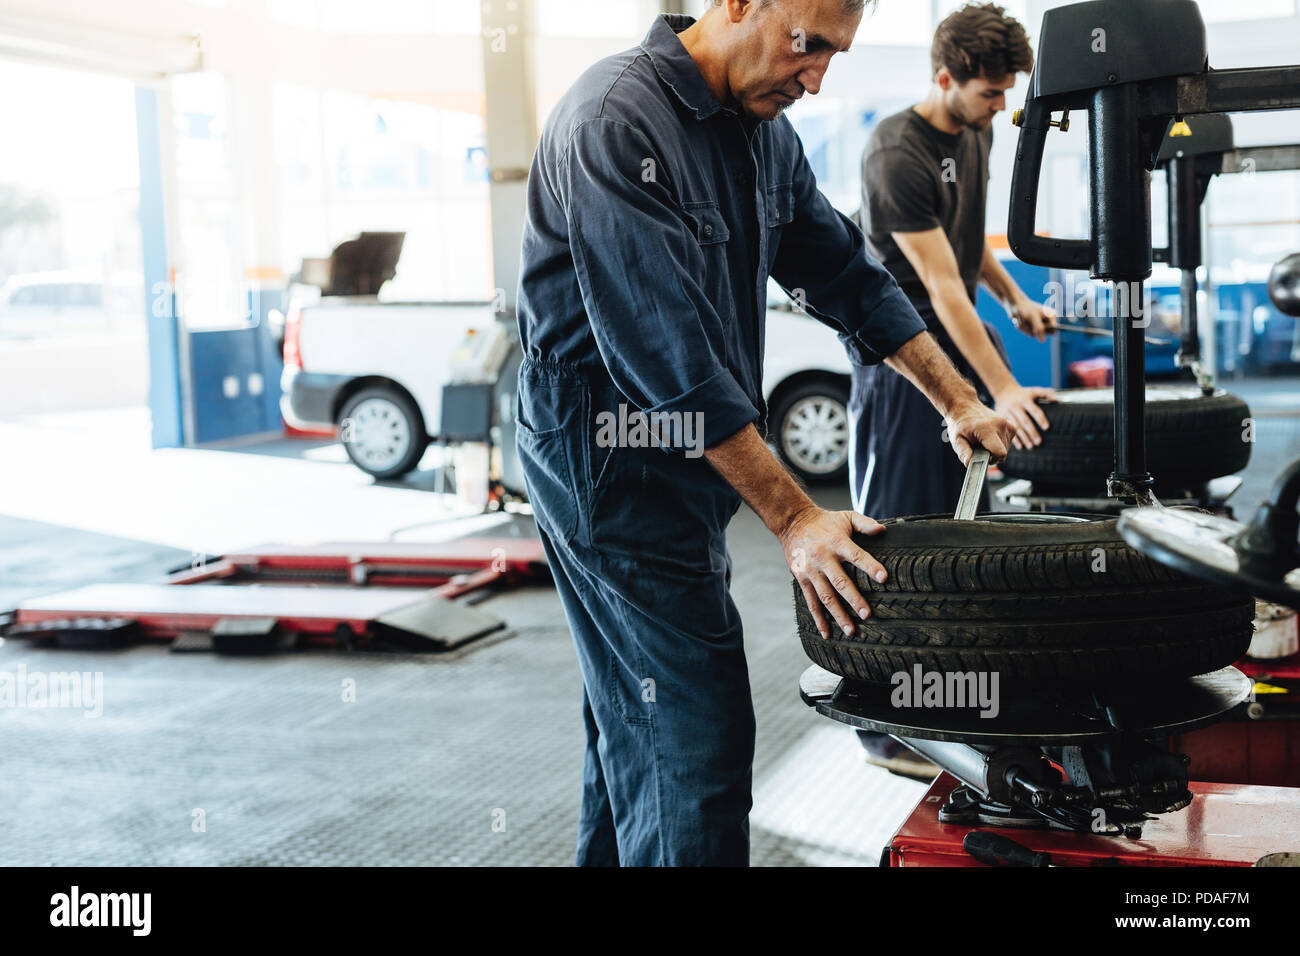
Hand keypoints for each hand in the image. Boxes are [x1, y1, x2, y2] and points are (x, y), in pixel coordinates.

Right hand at [779, 506, 887, 639]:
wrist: (792, 521)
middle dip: (854, 599)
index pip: (856, 556)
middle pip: (840, 582)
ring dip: (838, 614)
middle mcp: (823, 558)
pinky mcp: (801, 578)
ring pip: (825, 596)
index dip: (870, 566)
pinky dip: (818, 618)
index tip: (884, 578)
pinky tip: (827, 633)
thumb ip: (865, 523)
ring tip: (850, 630)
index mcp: (837, 543)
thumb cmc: (825, 521)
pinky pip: (810, 601)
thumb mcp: (846, 516)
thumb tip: (883, 531)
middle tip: (867, 615)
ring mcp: (811, 570)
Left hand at [945, 400, 1013, 465]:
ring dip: (995, 448)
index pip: (1000, 453)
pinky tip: (990, 438)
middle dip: (991, 454)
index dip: (992, 459)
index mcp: (987, 428)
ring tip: (983, 441)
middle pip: (1003, 452)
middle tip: (979, 447)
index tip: (981, 455)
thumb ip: (963, 452)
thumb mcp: (956, 439)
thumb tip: (969, 463)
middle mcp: (1000, 425)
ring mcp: (1007, 424)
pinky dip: (1001, 443)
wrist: (964, 407)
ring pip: (1006, 448)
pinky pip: (1009, 441)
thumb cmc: (959, 424)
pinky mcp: (1011, 425)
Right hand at [993, 383, 1055, 449]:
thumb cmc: (1023, 393)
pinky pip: (1008, 430)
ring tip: (1031, 446)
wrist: (1003, 391)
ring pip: (1016, 427)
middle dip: (1032, 432)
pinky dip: (1014, 439)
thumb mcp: (1034, 390)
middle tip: (1039, 442)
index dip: (1040, 419)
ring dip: (1024, 438)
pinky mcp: (1002, 417)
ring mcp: (1007, 412)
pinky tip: (1020, 447)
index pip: (1034, 410)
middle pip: (1025, 421)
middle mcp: (1016, 406)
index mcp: (1025, 399)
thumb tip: (1056, 400)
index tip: (1046, 428)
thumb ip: (1046, 393)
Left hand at [1010, 297, 1057, 341]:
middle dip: (1032, 329)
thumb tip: (1042, 341)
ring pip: (1033, 334)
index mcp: (1052, 316)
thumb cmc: (1026, 308)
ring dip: (1025, 327)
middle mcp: (1047, 322)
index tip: (1037, 326)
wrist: (1015, 304)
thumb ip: (1039, 328)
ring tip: (1023, 318)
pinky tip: (1021, 320)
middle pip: (1042, 334)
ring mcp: (1039, 325)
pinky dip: (1022, 327)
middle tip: (1027, 319)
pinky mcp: (1032, 328)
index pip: (1054, 330)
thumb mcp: (1032, 317)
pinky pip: (1028, 332)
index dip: (1045, 331)